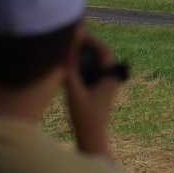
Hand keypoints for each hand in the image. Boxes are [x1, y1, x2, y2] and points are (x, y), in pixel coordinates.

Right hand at [64, 34, 121, 159]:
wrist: (92, 137)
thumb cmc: (85, 118)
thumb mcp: (74, 95)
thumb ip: (70, 74)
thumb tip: (64, 56)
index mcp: (109, 76)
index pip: (104, 49)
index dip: (90, 39)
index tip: (74, 36)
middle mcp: (110, 76)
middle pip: (99, 51)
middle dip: (83, 44)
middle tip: (66, 41)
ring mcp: (104, 81)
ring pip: (94, 59)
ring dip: (80, 54)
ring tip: (63, 52)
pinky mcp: (97, 86)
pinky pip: (90, 68)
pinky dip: (78, 64)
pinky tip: (65, 68)